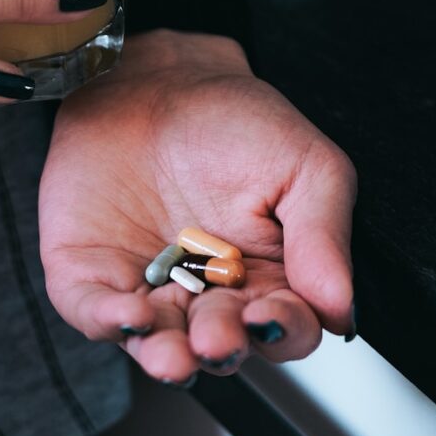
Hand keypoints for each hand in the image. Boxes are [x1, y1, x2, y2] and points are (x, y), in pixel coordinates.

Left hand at [39, 29, 356, 383]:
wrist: (153, 78)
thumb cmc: (232, 119)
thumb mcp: (304, 163)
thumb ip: (324, 234)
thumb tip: (342, 308)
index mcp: (268, 276)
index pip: (287, 328)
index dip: (283, 330)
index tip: (273, 315)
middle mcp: (209, 294)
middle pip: (223, 345)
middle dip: (222, 346)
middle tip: (218, 334)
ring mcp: (149, 290)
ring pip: (160, 345)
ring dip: (168, 357)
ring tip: (174, 354)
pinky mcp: (93, 277)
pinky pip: (97, 315)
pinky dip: (110, 323)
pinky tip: (129, 316)